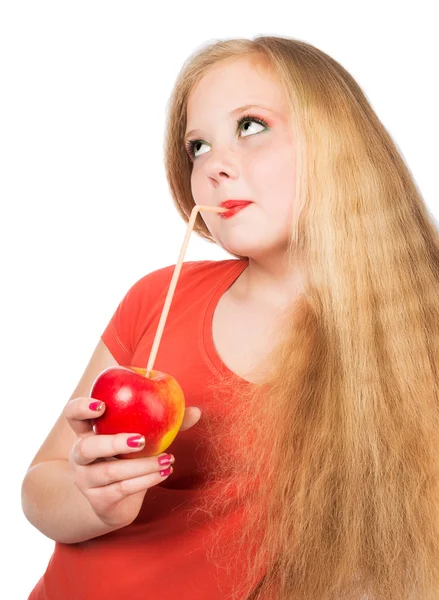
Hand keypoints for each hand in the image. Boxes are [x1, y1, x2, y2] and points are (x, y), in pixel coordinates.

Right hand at [63, 397, 200, 528]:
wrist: (116, 502)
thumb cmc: (129, 458)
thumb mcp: (143, 437)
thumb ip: (165, 422)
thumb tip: (197, 411)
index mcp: (87, 432)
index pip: (72, 415)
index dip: (81, 408)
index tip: (102, 405)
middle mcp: (80, 456)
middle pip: (85, 447)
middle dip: (113, 442)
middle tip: (141, 439)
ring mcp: (86, 480)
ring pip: (110, 472)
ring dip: (142, 465)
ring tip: (168, 459)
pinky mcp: (99, 500)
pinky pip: (122, 489)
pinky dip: (146, 480)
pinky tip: (165, 472)